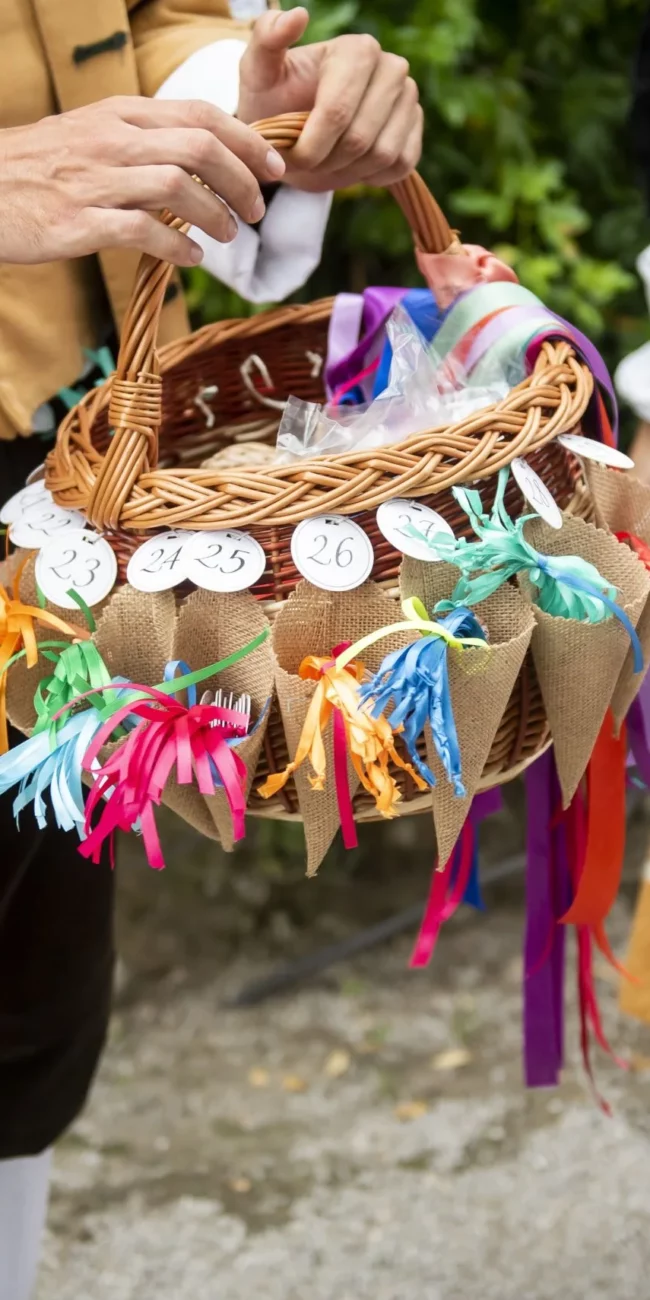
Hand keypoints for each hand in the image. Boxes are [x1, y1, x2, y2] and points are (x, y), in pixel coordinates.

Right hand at [0, 96, 285, 265]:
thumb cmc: (40, 170)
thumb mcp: (92, 135)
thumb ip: (143, 140)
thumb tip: (201, 156)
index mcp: (120, 114)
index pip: (200, 114)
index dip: (247, 141)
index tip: (273, 168)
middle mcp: (112, 140)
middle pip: (200, 147)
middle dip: (242, 180)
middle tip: (256, 211)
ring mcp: (96, 180)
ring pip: (178, 185)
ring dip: (215, 215)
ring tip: (228, 235)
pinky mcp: (80, 222)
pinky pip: (144, 230)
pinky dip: (177, 247)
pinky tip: (190, 260)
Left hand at [237, 7, 421, 192]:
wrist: (295, 130)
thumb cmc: (274, 100)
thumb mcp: (258, 72)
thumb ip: (267, 39)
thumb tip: (298, 15)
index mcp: (357, 50)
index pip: (337, 112)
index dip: (310, 147)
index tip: (289, 156)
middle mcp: (391, 69)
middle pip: (360, 139)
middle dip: (326, 161)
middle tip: (305, 161)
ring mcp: (408, 98)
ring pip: (382, 155)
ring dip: (347, 171)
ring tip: (326, 160)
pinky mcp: (416, 129)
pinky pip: (400, 165)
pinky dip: (371, 175)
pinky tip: (350, 163)